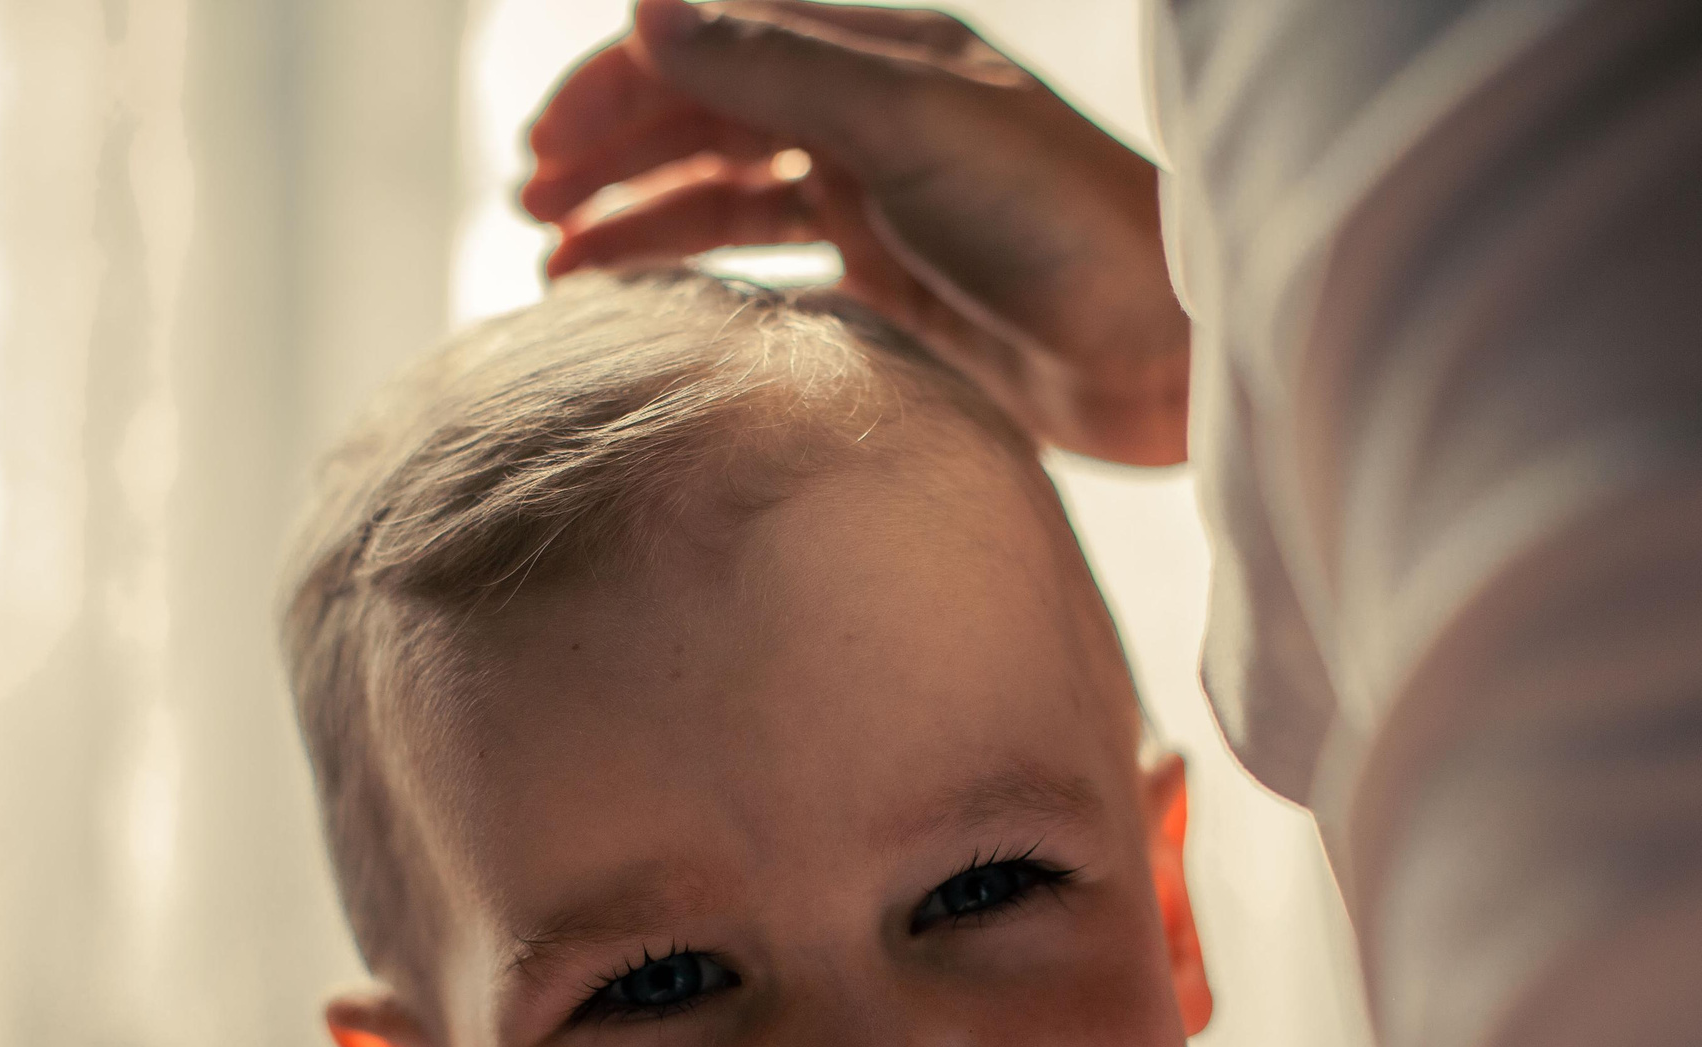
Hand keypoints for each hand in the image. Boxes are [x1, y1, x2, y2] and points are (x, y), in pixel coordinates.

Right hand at [520, 0, 1191, 465]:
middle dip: (613, 157)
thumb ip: (775, 69)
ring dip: (642, 221)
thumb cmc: (1065, 225)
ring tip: (558, 270)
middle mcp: (872, 120)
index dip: (618, 89)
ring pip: (730, 198)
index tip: (542, 153)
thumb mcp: (912, 128)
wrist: (1170, 356)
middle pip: (708, 120)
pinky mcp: (898, 296)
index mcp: (877, 54)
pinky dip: (704, 282)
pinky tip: (649, 311)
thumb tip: (641, 2)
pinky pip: (773, 273)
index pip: (712, 46)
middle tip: (532, 213)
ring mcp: (882, 208)